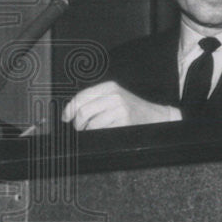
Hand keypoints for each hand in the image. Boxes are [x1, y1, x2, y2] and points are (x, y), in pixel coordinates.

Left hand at [61, 81, 180, 129]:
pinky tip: (103, 132)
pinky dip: (98, 134)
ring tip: (92, 130)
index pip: (81, 97)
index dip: (70, 109)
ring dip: (87, 130)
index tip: (66, 117)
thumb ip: (96, 99)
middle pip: (83, 111)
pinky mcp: (124, 120)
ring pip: (91, 123)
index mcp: (110, 87)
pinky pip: (101, 130)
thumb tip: (71, 110)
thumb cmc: (131, 109)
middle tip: (79, 127)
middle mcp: (114, 95)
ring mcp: (120, 108)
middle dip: (78, 123)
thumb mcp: (115, 97)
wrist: (155, 116)